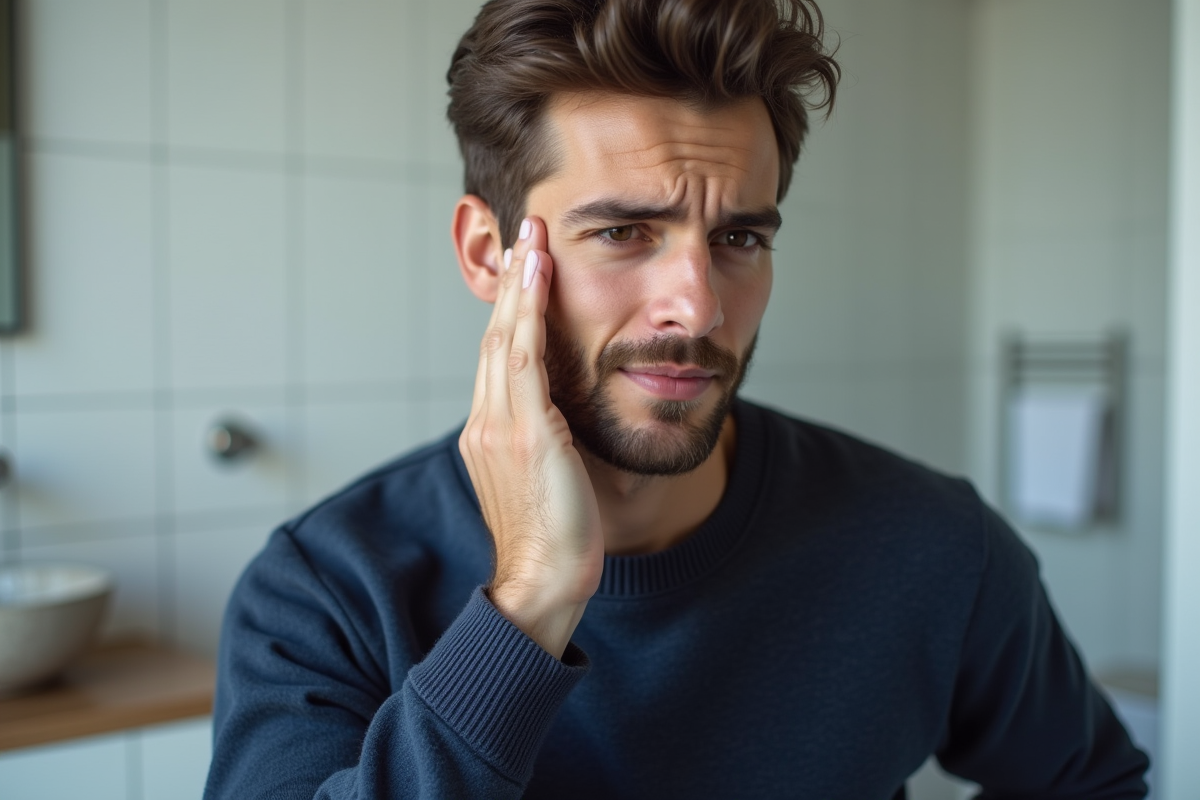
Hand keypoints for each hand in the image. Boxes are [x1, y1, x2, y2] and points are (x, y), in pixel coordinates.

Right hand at [458, 217, 604, 658]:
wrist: (543, 584)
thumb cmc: (552, 538)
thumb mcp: (541, 478)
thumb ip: (540, 440)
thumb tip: (556, 417)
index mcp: (487, 433)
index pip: (496, 357)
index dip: (509, 310)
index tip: (523, 268)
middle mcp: (486, 424)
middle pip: (494, 338)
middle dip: (511, 284)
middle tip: (524, 232)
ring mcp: (500, 428)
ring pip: (504, 340)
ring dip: (520, 286)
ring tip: (532, 239)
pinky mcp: (525, 435)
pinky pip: (524, 362)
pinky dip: (529, 315)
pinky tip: (540, 280)